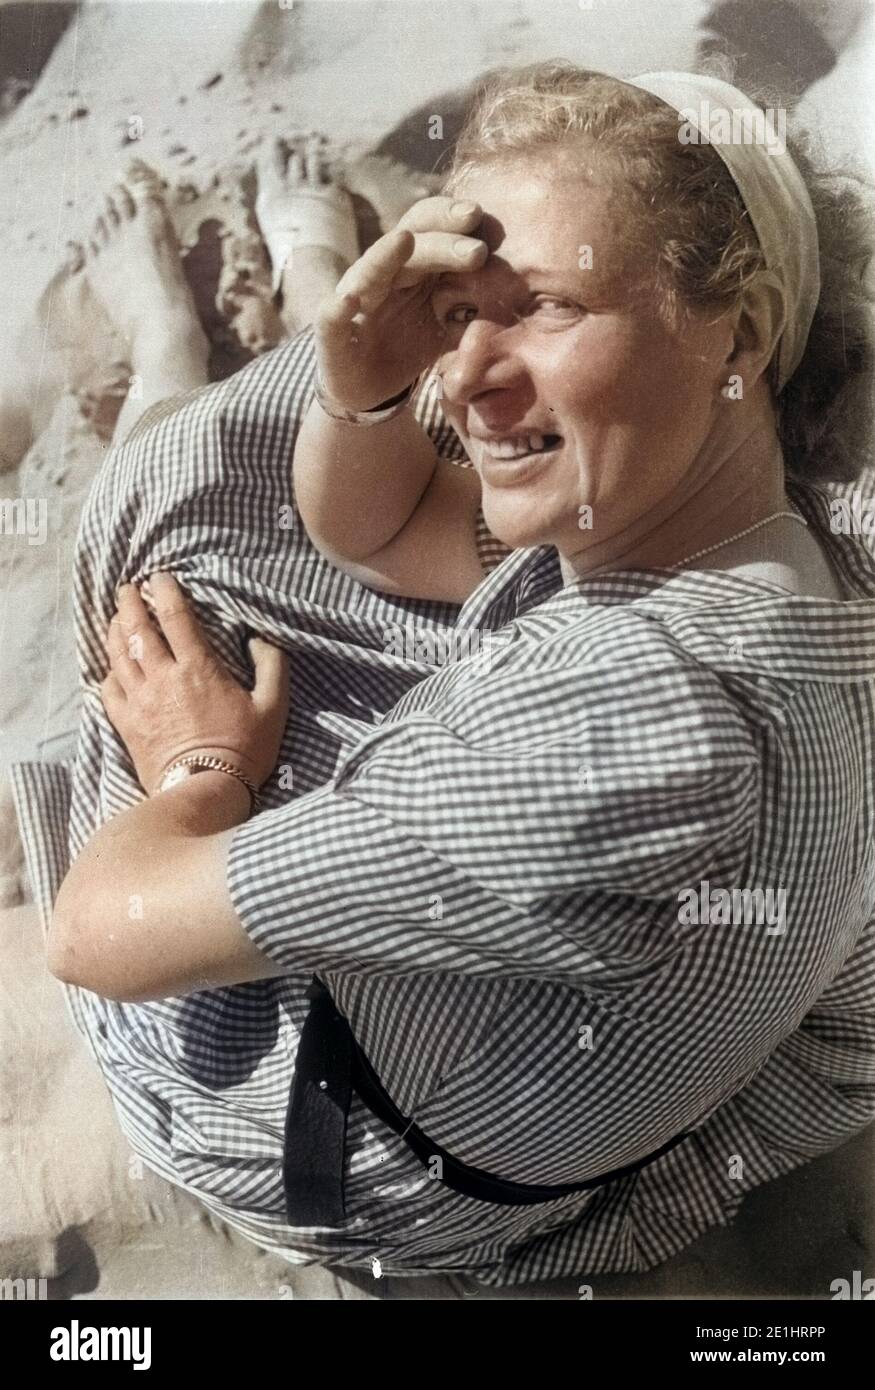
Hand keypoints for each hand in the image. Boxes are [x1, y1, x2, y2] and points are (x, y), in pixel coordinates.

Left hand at [101, 573, 289, 794]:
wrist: (204, 791)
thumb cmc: (243, 750)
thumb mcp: (273, 707)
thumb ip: (271, 667)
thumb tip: (260, 640)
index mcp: (197, 668)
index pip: (175, 616)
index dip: (165, 591)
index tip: (159, 577)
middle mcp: (162, 677)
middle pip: (137, 628)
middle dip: (130, 603)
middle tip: (128, 588)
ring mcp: (139, 700)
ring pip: (117, 654)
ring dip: (115, 630)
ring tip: (117, 617)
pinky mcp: (126, 723)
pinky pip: (108, 689)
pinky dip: (108, 671)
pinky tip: (112, 666)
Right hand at [315, 195, 487, 410]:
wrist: (368, 388)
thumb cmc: (408, 347)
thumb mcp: (448, 327)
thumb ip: (474, 307)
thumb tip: (514, 289)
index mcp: (414, 267)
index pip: (434, 230)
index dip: (457, 222)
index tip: (491, 227)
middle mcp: (382, 273)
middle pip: (409, 239)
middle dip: (440, 235)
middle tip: (474, 237)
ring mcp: (354, 300)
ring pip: (370, 269)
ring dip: (387, 256)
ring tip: (404, 242)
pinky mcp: (331, 333)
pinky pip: (331, 317)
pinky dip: (338, 308)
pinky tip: (349, 300)